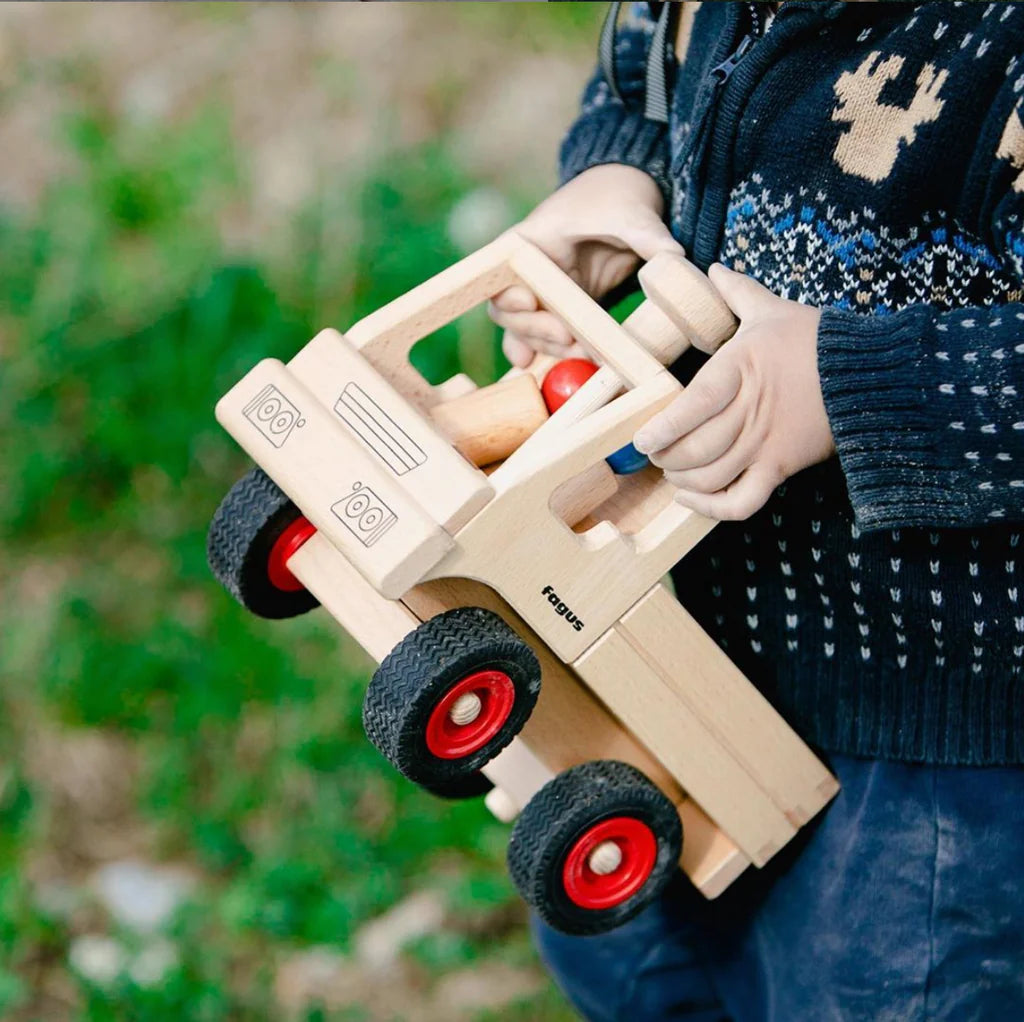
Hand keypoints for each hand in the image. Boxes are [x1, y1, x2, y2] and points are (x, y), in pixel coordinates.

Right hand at [488, 164, 683, 366]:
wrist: (626, 197)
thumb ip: (650, 237)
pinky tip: (547, 370)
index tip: (532, 303)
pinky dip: (546, 353)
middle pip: (509, 310)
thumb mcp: (633, 213)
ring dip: (547, 348)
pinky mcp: (562, 309)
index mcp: (531, 239)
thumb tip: (675, 259)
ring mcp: (543, 292)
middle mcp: (528, 270)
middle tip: (568, 338)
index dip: (508, 292)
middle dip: (534, 330)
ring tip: (580, 356)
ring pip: (526, 330)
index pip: (502, 271)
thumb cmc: (619, 195)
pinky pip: (545, 337)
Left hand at [633, 264, 835, 520]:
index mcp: (739, 371)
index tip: (642, 439)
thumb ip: (738, 293)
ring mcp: (765, 444)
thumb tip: (715, 268)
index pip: (691, 408)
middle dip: (666, 458)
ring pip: (711, 478)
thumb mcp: (772, 310)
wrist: (872, 374)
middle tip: (656, 455)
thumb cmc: (816, 341)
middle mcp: (749, 412)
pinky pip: (742, 502)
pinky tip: (693, 501)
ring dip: (683, 482)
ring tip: (673, 473)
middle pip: (694, 450)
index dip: (662, 429)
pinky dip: (712, 509)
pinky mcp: (781, 468)